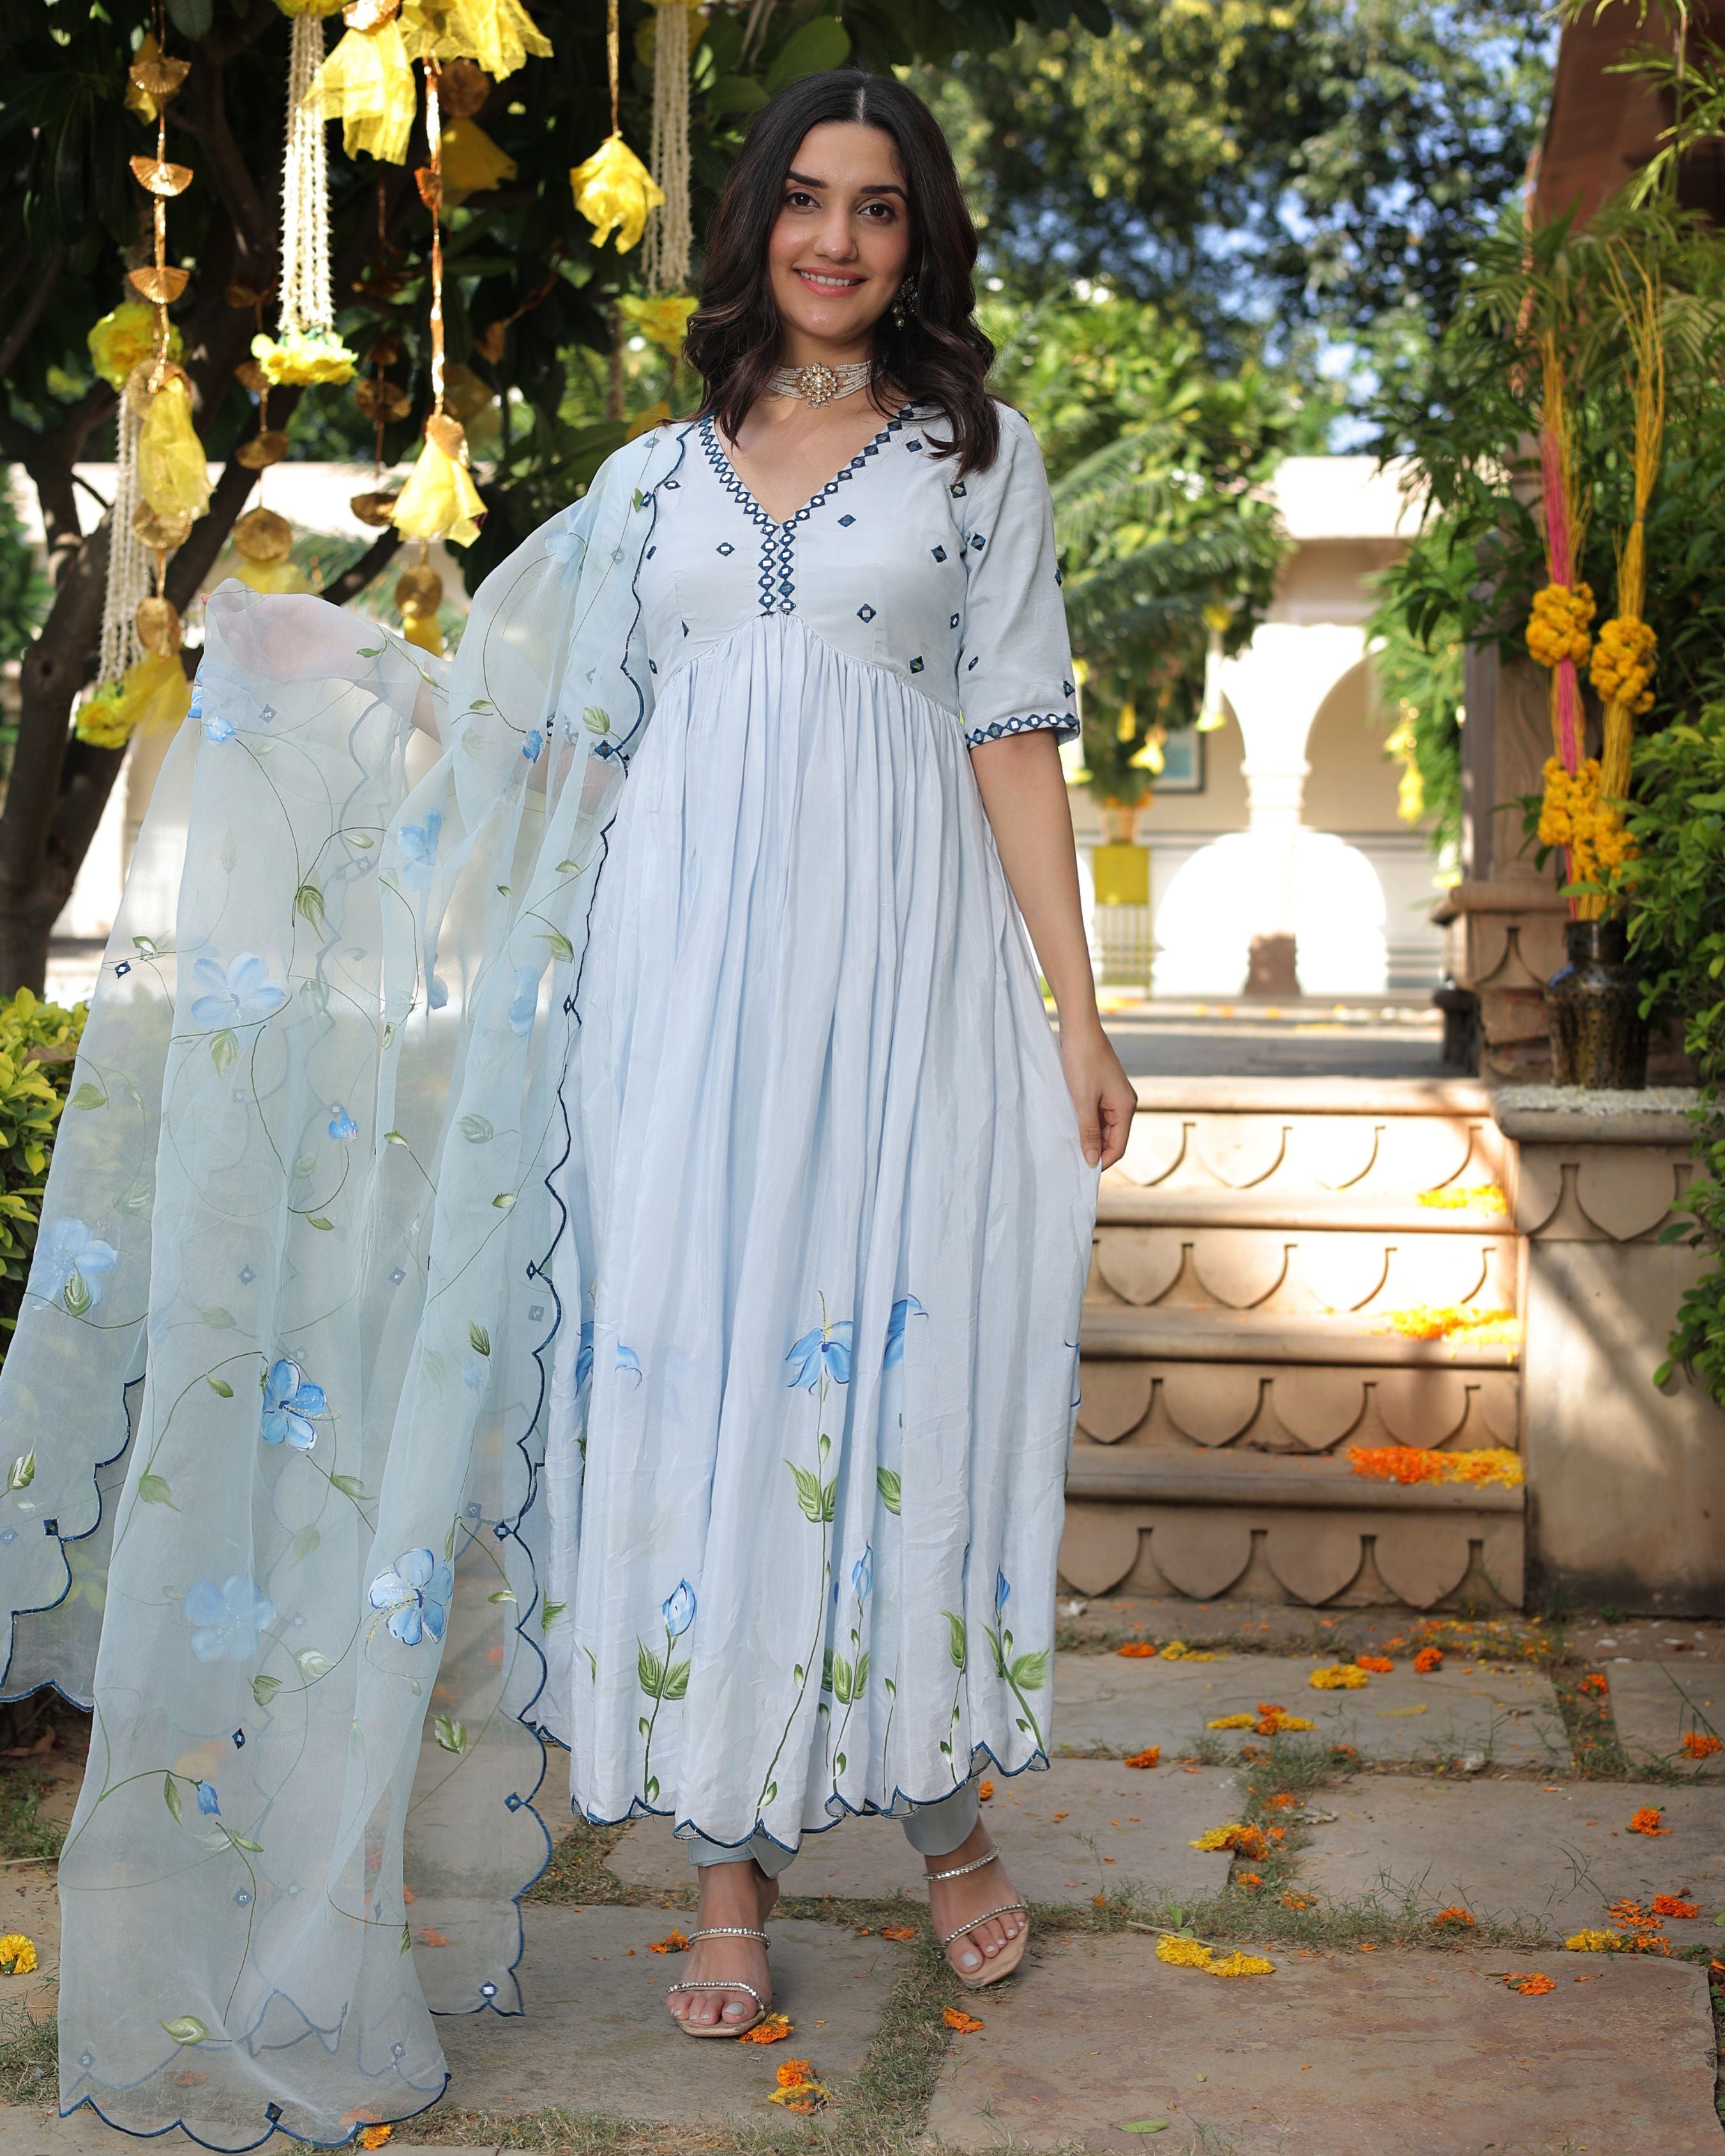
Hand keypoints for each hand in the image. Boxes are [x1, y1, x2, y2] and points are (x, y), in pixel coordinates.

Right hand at [204, 587, 374, 682]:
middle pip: (238, 631)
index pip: (243, 613)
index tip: (208, 598)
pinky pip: (253, 664)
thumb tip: (244, 610)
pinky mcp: (277, 672)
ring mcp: (272, 656)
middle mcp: (270, 639)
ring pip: (242, 648)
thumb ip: (270, 605)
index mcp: (273, 620)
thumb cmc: (328, 620)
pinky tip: (236, 637)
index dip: (225, 606)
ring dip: (229, 636)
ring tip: (223, 621)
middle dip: (224, 620)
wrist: (349, 645)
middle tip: (214, 610)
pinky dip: (241, 653)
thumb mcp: (296, 604)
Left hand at [1059, 1019, 1135, 1169]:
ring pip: (1103, 1127)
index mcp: (1126, 1107)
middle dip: (1094, 1149)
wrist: (1079, 1029)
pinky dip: (1085, 1121)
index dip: (1101, 1160)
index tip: (1081, 1170)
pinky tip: (1070, 1124)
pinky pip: (1097, 1113)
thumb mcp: (1083, 1100)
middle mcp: (1124, 1103)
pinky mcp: (1103, 1089)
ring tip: (1068, 1142)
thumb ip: (1088, 1131)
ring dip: (1088, 1135)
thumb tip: (1092, 1160)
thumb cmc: (1083, 1061)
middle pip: (1112, 1139)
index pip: (1118, 1147)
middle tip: (1070, 1158)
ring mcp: (1114, 1096)